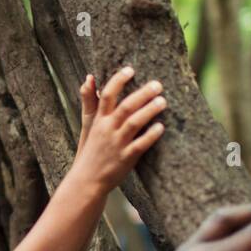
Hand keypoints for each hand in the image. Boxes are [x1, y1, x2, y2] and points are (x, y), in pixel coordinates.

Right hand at [69, 67, 166, 191]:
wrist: (87, 180)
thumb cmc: (90, 150)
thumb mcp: (88, 124)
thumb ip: (89, 101)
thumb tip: (89, 77)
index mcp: (99, 120)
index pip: (107, 95)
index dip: (118, 81)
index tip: (130, 69)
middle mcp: (107, 129)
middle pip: (125, 107)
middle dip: (142, 94)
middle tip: (157, 84)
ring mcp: (117, 144)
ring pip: (134, 123)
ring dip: (149, 110)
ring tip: (163, 101)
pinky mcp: (126, 158)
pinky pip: (140, 144)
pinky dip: (151, 135)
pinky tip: (161, 127)